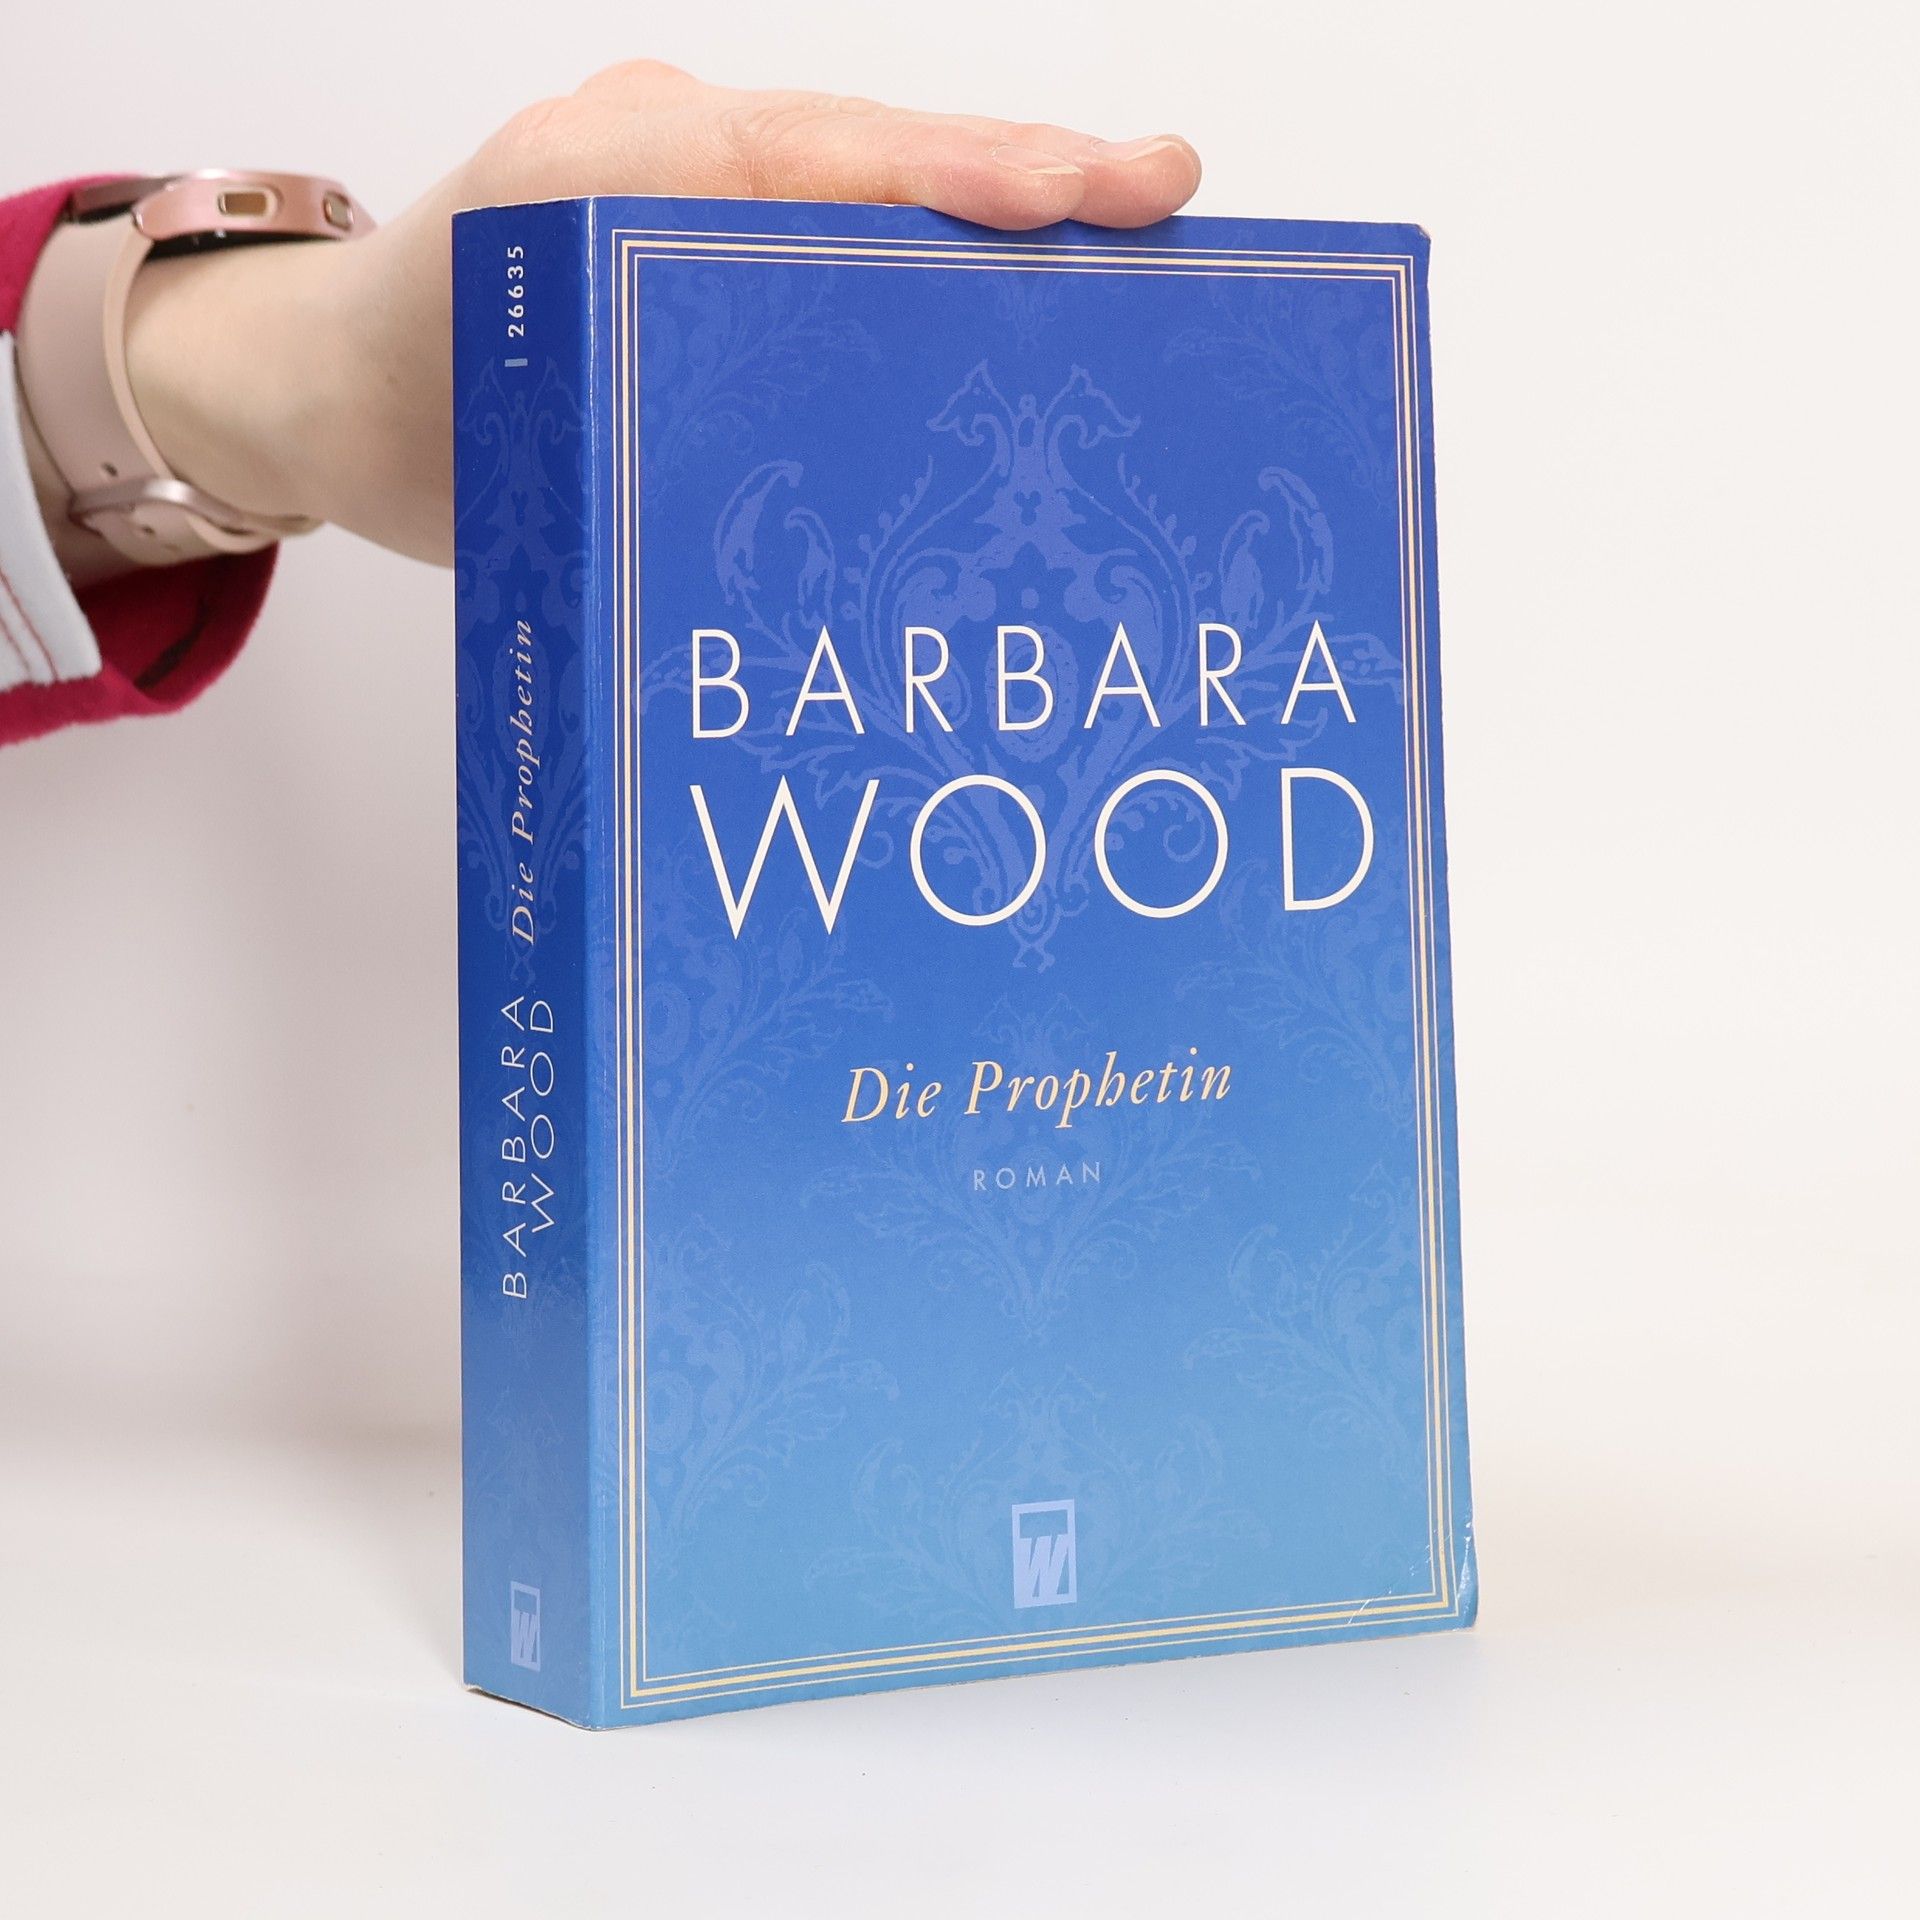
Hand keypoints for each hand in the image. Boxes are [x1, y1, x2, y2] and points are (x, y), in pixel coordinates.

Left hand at [121, 62, 1202, 568]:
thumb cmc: (414, 395)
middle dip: (1028, 179)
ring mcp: (696, 200)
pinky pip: (833, 246)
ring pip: (872, 197)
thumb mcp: (510, 404)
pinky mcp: (706, 256)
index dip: (973, 172)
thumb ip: (634, 388)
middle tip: (1164, 200)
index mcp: (626, 171)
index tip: (1099, 194)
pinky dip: (931, 265)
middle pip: (883, 155)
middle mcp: (676, 165)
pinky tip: (1019, 313)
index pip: (831, 153)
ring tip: (1130, 250)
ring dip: (1000, 225)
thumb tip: (829, 460)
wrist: (331, 396)